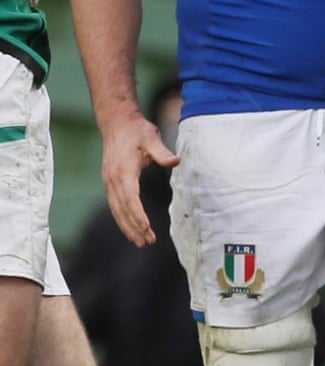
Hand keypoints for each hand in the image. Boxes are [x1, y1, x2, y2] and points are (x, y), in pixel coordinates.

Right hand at [100, 105, 179, 245]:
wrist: (116, 123)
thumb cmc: (137, 130)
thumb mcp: (151, 138)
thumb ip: (162, 152)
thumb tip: (175, 161)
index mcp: (123, 170)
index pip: (130, 198)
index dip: (137, 215)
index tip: (147, 228)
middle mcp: (113, 179)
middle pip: (122, 209)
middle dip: (134, 227)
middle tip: (147, 242)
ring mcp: (109, 182)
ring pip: (116, 210)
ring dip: (127, 227)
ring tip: (140, 242)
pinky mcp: (109, 182)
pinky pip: (115, 205)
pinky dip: (122, 218)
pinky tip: (131, 229)